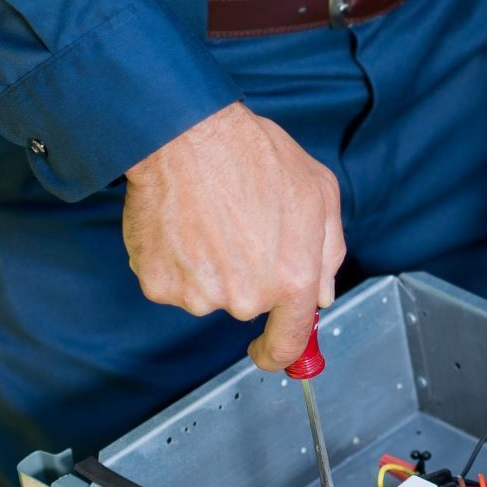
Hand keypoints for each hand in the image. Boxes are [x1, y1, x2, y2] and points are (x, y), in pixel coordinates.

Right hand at [121, 102, 345, 370]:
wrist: (185, 134)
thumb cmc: (253, 155)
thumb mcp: (319, 193)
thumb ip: (328, 253)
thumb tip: (321, 295)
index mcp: (292, 280)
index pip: (289, 342)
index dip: (281, 352)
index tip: (270, 350)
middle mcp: (246, 297)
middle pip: (247, 305)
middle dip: (246, 274)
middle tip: (238, 225)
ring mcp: (199, 295)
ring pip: (208, 293)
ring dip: (209, 266)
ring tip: (210, 217)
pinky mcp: (159, 284)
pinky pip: (173, 281)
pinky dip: (175, 259)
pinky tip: (182, 223)